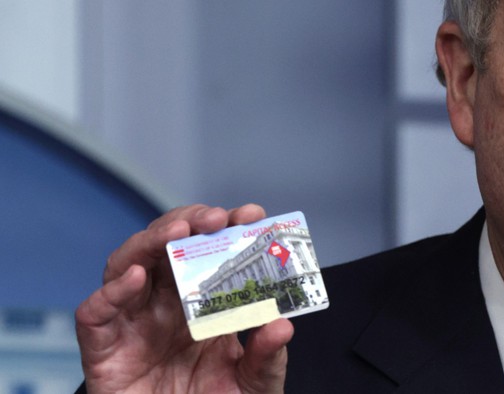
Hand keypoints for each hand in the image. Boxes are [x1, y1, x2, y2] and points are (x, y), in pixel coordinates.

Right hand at [75, 204, 293, 392]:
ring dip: (150, 241)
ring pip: (127, 265)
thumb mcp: (253, 385)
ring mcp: (131, 323)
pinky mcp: (103, 349)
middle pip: (165, 247)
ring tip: (178, 232)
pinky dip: (111, 291)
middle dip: (189, 222)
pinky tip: (135, 277)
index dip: (228, 229)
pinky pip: (95, 313)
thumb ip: (266, 358)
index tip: (252, 215)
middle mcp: (164, 306)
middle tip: (216, 218)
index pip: (209, 253)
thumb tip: (282, 326)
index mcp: (202, 305)